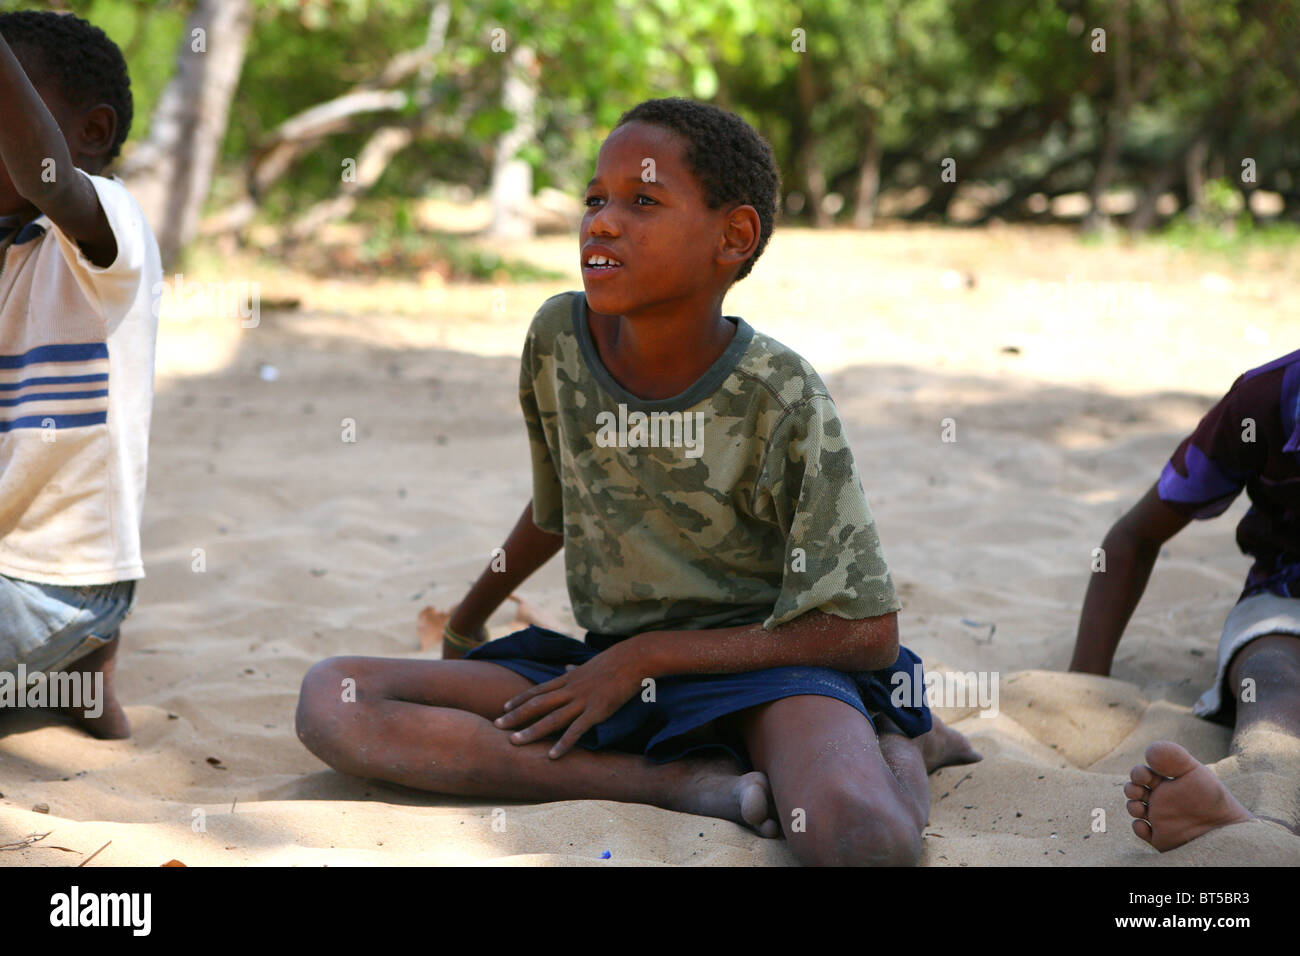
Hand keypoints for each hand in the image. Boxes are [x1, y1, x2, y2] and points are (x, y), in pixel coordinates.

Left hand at [494, 640, 646, 757]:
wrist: (633, 659)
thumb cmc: (615, 661)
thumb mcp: (590, 663)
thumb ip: (576, 668)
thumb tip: (567, 665)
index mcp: (569, 679)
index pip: (538, 690)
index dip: (520, 699)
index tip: (503, 708)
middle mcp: (571, 689)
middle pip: (538, 704)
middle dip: (516, 716)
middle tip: (496, 726)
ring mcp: (583, 700)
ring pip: (552, 718)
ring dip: (532, 731)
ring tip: (514, 742)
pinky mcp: (597, 711)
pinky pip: (576, 730)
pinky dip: (563, 743)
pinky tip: (552, 755)